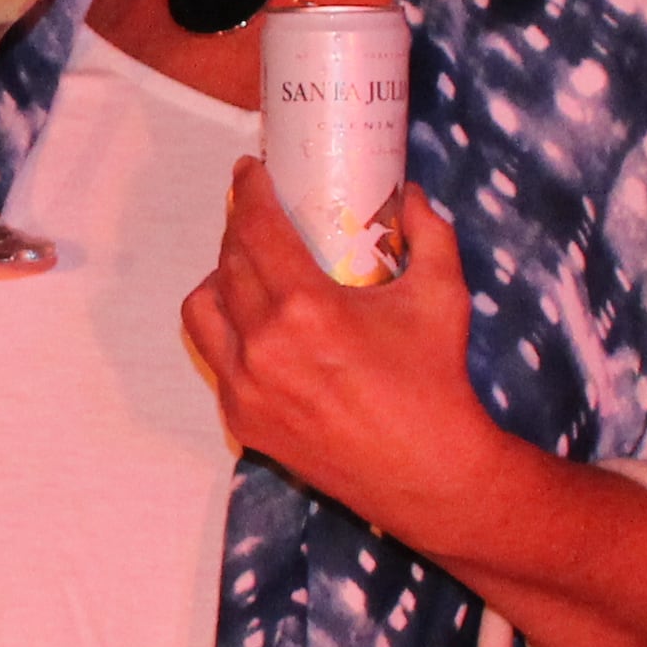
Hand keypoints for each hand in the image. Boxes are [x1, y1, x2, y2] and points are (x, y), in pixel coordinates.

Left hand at [180, 160, 499, 532]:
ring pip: (203, 310)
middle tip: (257, 213)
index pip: (255, 230)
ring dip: (220, 279)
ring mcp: (245, 387)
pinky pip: (216, 360)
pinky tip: (257, 325)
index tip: (248, 172)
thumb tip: (409, 194)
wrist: (427, 473)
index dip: (247, 192)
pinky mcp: (243, 421)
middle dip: (238, 228)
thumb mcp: (443, 294)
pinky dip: (229, 333)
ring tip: (249, 270)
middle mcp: (263, 346)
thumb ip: (428, 232)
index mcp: (306, 308)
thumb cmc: (435, 380)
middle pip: (227, 263)